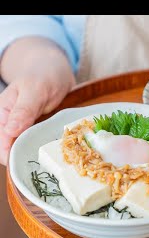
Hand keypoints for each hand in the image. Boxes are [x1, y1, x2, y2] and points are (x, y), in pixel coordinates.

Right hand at [0, 37, 74, 165]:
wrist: (54, 71)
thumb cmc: (42, 76)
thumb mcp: (34, 90)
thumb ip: (23, 110)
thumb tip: (10, 131)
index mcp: (2, 113)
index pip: (0, 141)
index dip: (10, 155)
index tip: (24, 164)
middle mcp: (10, 123)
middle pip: (11, 149)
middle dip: (24, 159)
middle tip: (44, 166)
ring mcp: (23, 128)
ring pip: (24, 148)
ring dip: (35, 156)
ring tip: (50, 163)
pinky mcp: (35, 130)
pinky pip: (36, 143)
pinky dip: (44, 148)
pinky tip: (54, 154)